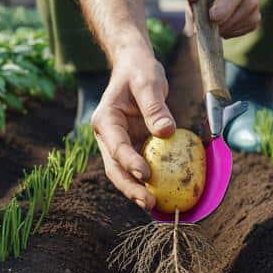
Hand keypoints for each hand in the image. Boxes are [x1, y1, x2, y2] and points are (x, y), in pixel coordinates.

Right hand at [91, 54, 174, 209]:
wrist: (135, 67)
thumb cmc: (139, 71)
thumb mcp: (148, 82)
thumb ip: (155, 107)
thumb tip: (167, 132)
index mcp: (106, 120)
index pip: (116, 145)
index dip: (129, 162)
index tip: (145, 174)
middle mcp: (108, 136)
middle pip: (115, 168)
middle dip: (130, 187)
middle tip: (148, 202)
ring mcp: (119, 144)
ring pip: (124, 173)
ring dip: (137, 190)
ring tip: (154, 205)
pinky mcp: (133, 147)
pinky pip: (139, 167)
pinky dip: (148, 181)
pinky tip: (163, 193)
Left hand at [184, 0, 261, 38]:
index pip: (226, 8)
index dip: (214, 15)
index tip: (209, 15)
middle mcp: (250, 2)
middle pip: (223, 24)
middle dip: (209, 20)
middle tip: (205, 8)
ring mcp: (253, 14)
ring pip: (226, 31)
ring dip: (215, 25)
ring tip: (215, 9)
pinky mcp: (253, 24)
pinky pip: (231, 34)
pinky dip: (223, 28)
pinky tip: (223, 15)